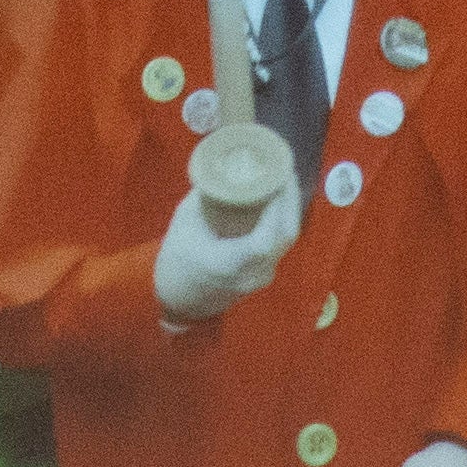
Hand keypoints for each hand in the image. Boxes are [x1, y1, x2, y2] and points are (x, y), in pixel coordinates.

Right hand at [152, 180, 289, 327]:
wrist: (178, 301)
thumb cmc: (176, 261)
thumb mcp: (184, 222)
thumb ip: (207, 195)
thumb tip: (226, 165)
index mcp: (232, 262)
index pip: (268, 234)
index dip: (279, 204)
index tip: (280, 174)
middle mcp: (253, 273)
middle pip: (286, 234)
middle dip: (290, 199)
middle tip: (285, 170)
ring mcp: (261, 277)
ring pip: (286, 240)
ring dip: (288, 210)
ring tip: (282, 182)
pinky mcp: (263, 275)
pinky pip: (280, 245)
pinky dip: (281, 222)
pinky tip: (276, 204)